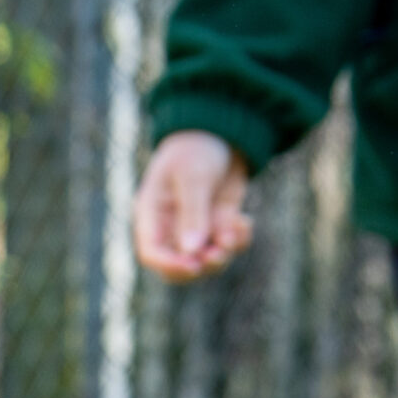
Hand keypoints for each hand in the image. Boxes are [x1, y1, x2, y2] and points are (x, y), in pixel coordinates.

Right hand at [133, 130, 253, 282]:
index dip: (170, 266)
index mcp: (153, 215)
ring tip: (238, 229)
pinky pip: (227, 246)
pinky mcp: (218, 224)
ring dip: (224, 252)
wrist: (222, 130)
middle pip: (179, 264)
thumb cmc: (196, 147)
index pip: (152, 253)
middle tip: (221, 253)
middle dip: (202, 264)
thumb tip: (192, 251)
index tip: (195, 267)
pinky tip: (244, 221)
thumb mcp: (193, 176)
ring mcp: (196, 228)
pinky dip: (239, 240)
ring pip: (206, 260)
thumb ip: (192, 213)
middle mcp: (171, 227)